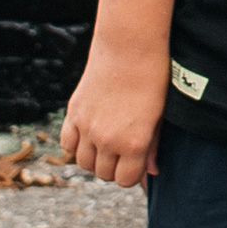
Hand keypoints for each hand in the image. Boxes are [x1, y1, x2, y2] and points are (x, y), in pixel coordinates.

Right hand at [60, 51, 166, 189]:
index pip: (125, 180)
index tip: (135, 163)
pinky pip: (67, 144)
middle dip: (113, 167)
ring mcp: (88, 127)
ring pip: (83, 162)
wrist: (130, 47)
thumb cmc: (153, 79)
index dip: (132, 174)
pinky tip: (88, 135)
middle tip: (122, 152)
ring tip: (106, 144)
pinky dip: (76, 144)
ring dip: (94, 158)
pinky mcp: (74, 113)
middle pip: (103, 174)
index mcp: (134, 143)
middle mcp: (108, 140)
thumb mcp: (159, 115)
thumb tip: (151, 172)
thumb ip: (152, 147)